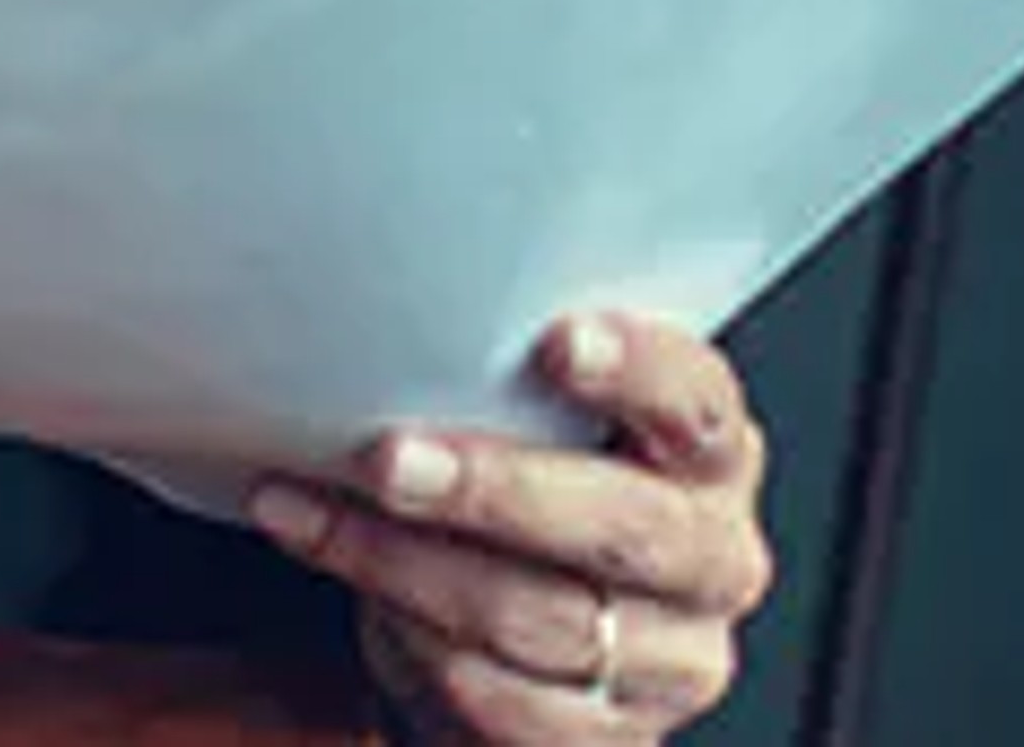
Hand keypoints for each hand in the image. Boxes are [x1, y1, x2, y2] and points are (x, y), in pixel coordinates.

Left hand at [249, 313, 773, 743]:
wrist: (518, 649)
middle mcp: (712, 558)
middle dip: (492, 489)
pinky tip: (352, 589)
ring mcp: (673, 662)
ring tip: (311, 512)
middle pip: (620, 524)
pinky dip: (412, 641)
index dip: (636, 372)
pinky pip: (505, 700)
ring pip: (542, 617)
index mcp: (711, 456)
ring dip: (406, 566)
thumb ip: (506, 382)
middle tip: (387, 458)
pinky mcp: (611, 739)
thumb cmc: (524, 497)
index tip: (557, 341)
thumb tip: (383, 319)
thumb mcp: (537, 426)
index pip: (698, 405)